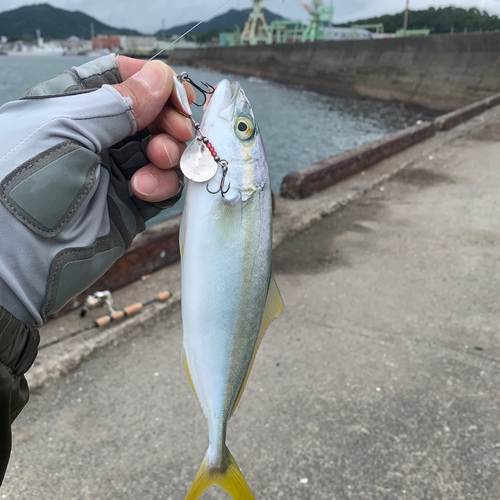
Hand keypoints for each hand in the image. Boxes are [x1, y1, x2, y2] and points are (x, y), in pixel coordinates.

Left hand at [0, 54, 193, 324]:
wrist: (15, 262)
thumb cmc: (24, 183)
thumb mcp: (66, 130)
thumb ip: (117, 104)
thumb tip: (162, 76)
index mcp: (69, 108)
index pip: (118, 79)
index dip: (151, 80)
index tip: (176, 91)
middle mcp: (94, 138)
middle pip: (148, 114)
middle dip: (167, 119)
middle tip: (178, 130)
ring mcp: (113, 172)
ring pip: (160, 150)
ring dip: (167, 152)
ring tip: (158, 159)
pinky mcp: (130, 205)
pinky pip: (162, 186)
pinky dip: (162, 184)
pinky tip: (144, 190)